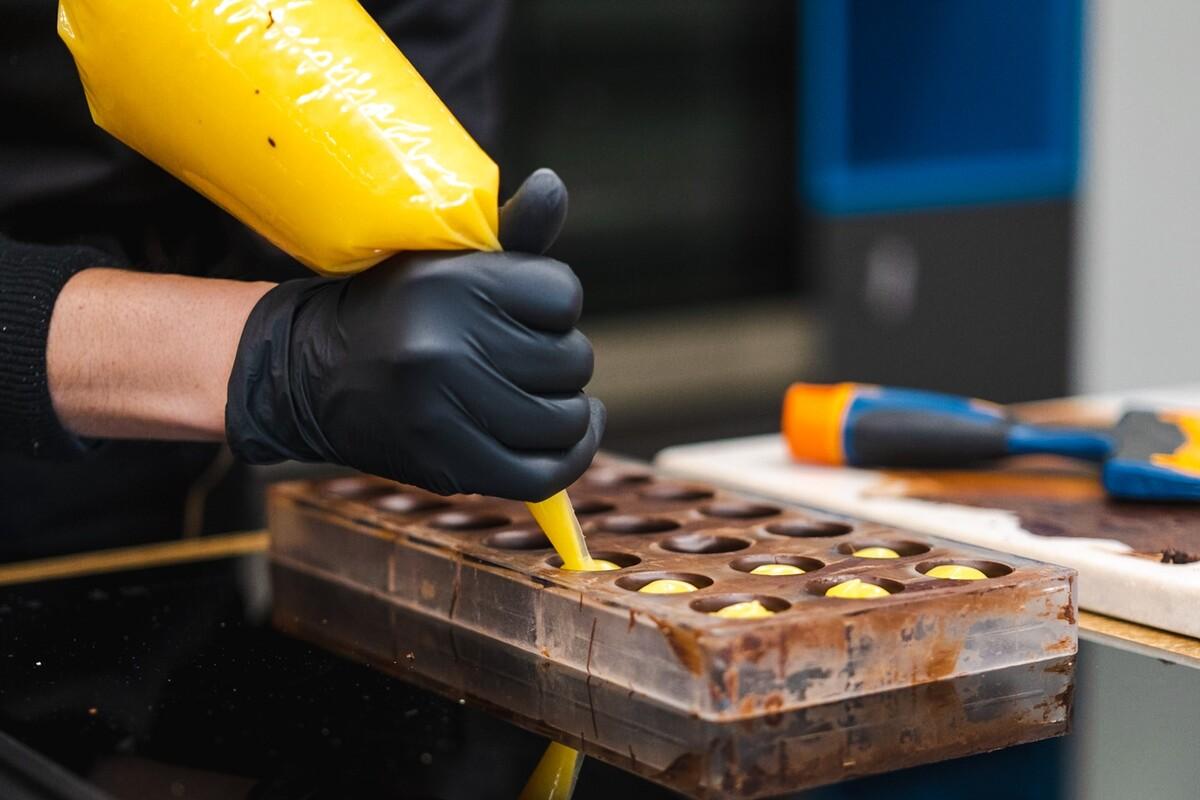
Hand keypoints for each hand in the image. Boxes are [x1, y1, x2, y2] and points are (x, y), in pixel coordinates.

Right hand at [225, 169, 604, 499]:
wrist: (313, 374)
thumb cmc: (398, 309)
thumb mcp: (446, 259)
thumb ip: (512, 233)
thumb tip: (554, 184)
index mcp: (450, 284)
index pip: (564, 295)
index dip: (554, 307)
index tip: (525, 313)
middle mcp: (445, 346)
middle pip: (572, 360)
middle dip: (558, 360)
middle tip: (519, 358)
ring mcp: (444, 411)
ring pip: (566, 418)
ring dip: (565, 409)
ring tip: (536, 395)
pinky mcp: (446, 465)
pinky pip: (545, 474)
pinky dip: (570, 457)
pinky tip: (564, 436)